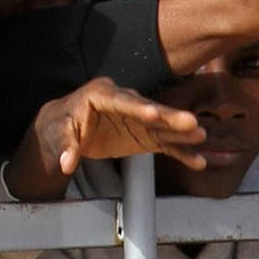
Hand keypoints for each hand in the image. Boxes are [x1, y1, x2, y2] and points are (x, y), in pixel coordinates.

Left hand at [5, 76, 207, 202]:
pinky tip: (197, 160)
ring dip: (181, 132)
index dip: (138, 108)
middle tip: (189, 121)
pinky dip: (180, 152)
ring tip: (200, 135)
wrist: (69, 126)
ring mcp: (139, 119)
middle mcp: (126, 103)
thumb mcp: (58, 133)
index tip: (153, 114)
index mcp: (102, 95)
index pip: (121, 101)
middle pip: (150, 110)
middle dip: (170, 116)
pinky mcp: (146, 135)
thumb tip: (67, 163)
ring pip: (163, 126)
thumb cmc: (63, 123)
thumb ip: (66, 147)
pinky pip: (165, 144)